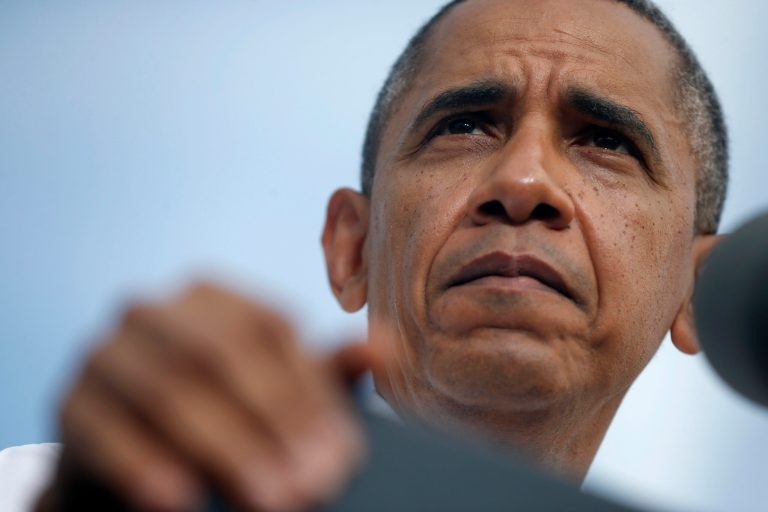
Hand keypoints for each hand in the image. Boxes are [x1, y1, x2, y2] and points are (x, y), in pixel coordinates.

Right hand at [38, 283, 375, 510]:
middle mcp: (155, 310)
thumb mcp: (273, 392)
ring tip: (269, 499)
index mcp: (211, 296)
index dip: (309, 392)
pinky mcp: (70, 400)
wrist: (130, 455)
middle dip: (272, 422)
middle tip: (311, 484)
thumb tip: (384, 348)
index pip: (269, 331)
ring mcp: (106, 350)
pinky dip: (145, 464)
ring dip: (224, 447)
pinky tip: (182, 500)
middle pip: (220, 354)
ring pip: (168, 388)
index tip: (342, 454)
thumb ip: (324, 373)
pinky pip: (106, 429)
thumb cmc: (217, 415)